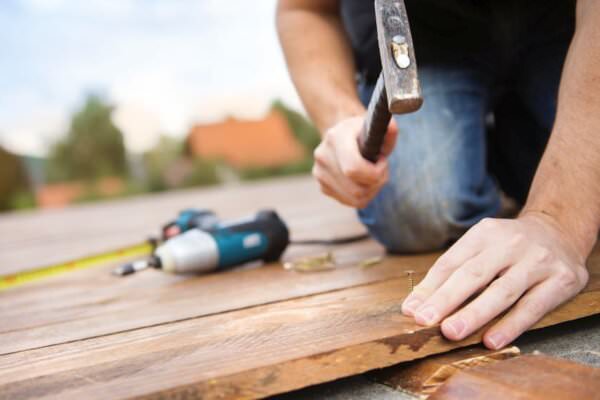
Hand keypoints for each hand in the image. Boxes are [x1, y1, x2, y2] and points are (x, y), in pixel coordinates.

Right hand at [312, 115, 397, 207]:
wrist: (340, 136)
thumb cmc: (362, 133)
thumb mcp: (376, 127)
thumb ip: (388, 130)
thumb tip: (392, 127)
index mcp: (335, 138)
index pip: (353, 169)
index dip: (375, 172)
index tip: (383, 161)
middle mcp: (323, 156)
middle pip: (357, 190)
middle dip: (377, 183)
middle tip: (381, 169)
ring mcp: (320, 173)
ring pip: (356, 199)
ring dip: (372, 190)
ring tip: (373, 175)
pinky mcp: (323, 187)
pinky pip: (350, 202)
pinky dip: (363, 196)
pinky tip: (363, 181)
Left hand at [401, 213, 588, 348]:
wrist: (560, 230)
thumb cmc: (508, 246)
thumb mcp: (480, 247)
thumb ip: (450, 273)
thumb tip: (415, 305)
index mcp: (484, 233)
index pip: (452, 262)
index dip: (430, 288)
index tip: (412, 311)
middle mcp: (510, 244)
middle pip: (473, 275)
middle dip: (447, 299)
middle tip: (425, 321)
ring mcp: (537, 261)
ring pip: (502, 292)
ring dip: (475, 314)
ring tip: (452, 332)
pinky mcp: (561, 280)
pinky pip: (532, 307)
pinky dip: (511, 325)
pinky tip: (492, 340)